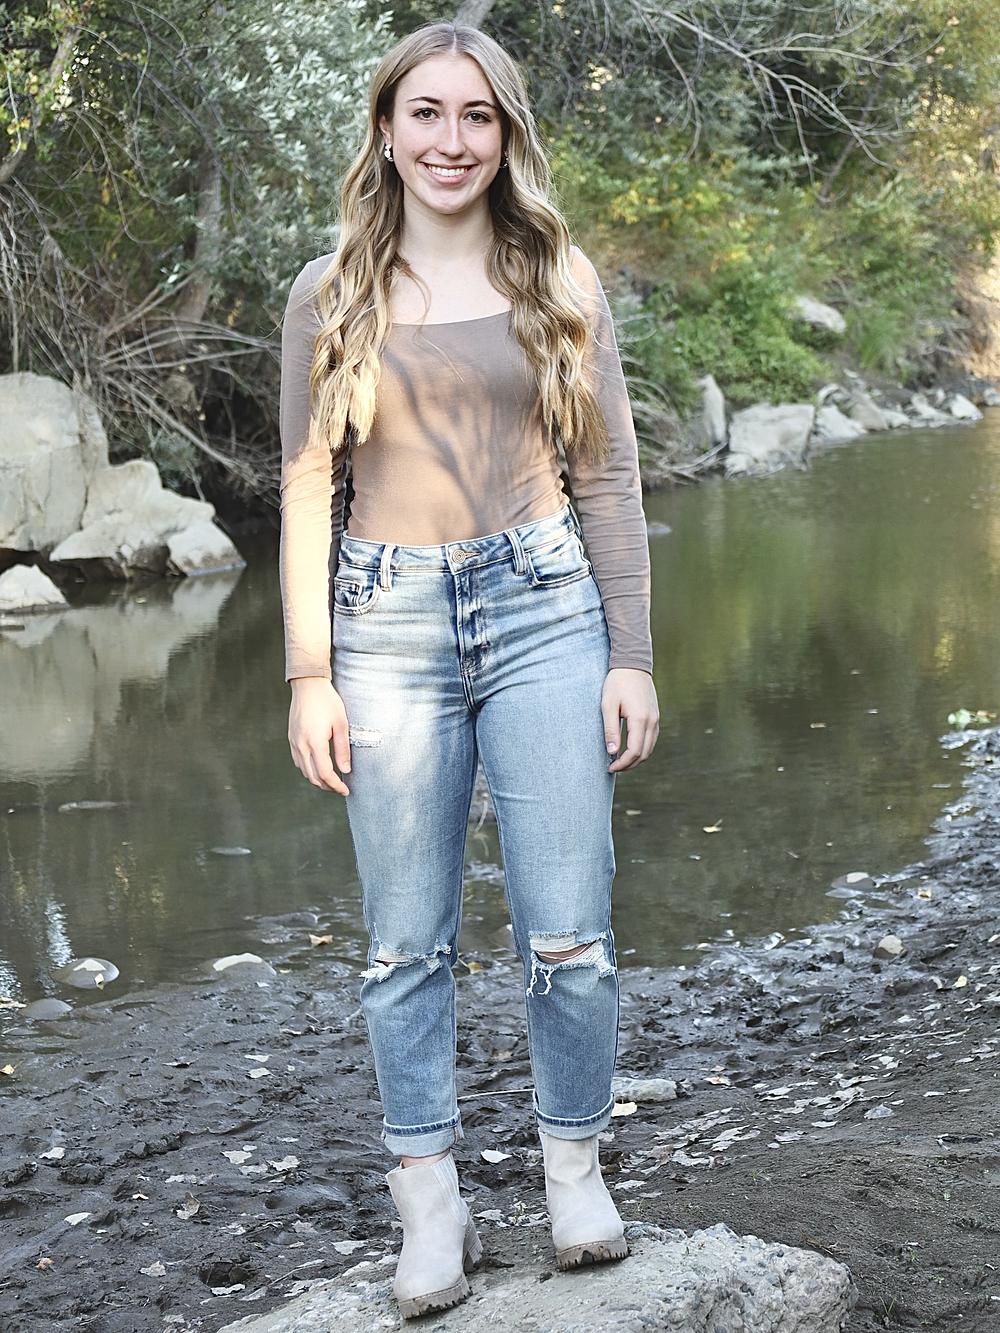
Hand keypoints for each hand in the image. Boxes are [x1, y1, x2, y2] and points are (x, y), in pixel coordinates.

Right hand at [288, 676, 350, 794]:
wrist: (307, 685)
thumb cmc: (327, 701)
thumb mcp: (341, 724)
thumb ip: (343, 749)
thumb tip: (345, 770)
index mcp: (315, 742)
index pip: (325, 774)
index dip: (336, 785)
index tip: (346, 790)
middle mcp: (301, 745)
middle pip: (313, 777)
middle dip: (327, 786)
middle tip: (340, 788)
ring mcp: (294, 742)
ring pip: (304, 771)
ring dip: (317, 779)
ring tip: (332, 780)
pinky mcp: (291, 738)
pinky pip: (298, 761)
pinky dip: (308, 770)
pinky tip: (318, 767)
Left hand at [601, 668, 658, 772]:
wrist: (633, 664)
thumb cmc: (617, 683)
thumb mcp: (608, 705)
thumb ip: (611, 730)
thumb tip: (612, 752)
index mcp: (640, 719)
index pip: (635, 751)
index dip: (623, 764)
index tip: (610, 767)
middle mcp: (652, 721)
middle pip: (644, 754)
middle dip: (629, 765)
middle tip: (613, 767)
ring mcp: (656, 719)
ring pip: (650, 748)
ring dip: (636, 758)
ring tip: (619, 761)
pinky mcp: (655, 716)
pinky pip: (651, 739)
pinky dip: (642, 749)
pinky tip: (629, 749)